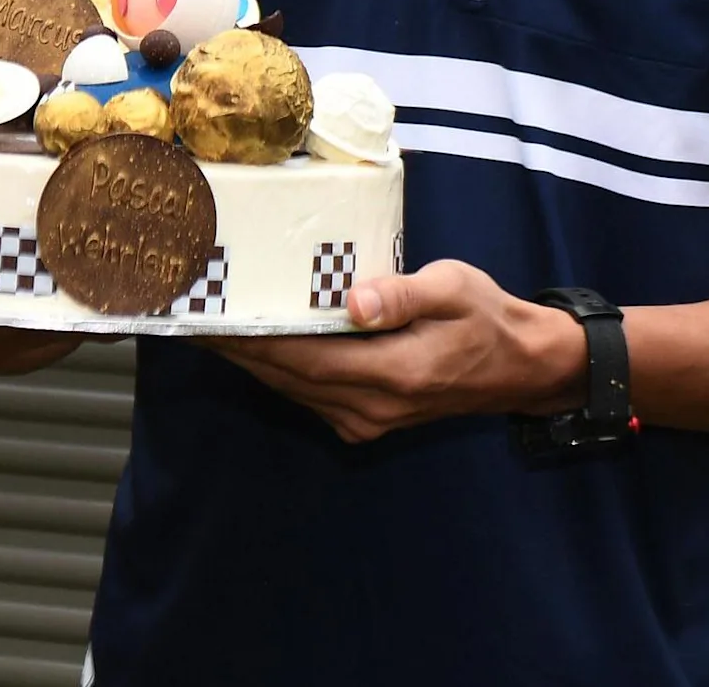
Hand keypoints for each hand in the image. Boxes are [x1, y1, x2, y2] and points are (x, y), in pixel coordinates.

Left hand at [208, 259, 584, 443]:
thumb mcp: (455, 288)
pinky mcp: (367, 419)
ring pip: (292, 389)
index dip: (251, 340)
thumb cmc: (487, 316)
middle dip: (234, 348)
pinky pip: (308, 394)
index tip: (207, 318)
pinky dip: (277, 371)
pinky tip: (252, 345)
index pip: (304, 358)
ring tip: (206, 327)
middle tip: (186, 316)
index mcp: (394, 372)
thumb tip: (356, 300)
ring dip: (249, 361)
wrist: (522, 367)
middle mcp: (373, 405)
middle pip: (286, 377)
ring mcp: (368, 418)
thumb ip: (404, 294)